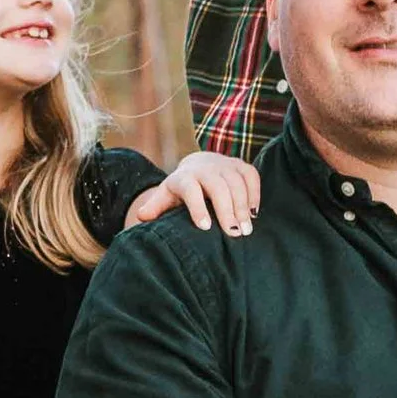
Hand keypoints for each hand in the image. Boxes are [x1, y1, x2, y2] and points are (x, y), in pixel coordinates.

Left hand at [128, 153, 260, 238]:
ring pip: (237, 183)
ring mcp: (225, 164)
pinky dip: (254, 194)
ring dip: (243, 207)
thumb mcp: (166, 196)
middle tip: (234, 234)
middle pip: (218, 187)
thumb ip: (156, 206)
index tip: (205, 228)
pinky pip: (251, 176)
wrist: (199, 164)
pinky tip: (254, 214)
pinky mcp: (240, 165)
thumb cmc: (181, 189)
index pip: (191, 189)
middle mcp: (206, 168)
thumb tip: (142, 216)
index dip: (198, 207)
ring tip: (246, 230)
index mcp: (184, 177)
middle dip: (227, 210)